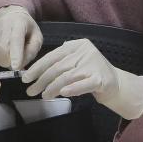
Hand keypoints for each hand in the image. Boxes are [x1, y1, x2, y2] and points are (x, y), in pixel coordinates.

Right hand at [0, 5, 42, 69]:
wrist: (9, 13)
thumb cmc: (26, 28)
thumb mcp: (36, 38)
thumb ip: (31, 51)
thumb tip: (21, 67)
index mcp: (19, 23)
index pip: (16, 40)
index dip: (16, 54)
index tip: (16, 67)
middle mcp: (3, 24)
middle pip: (4, 50)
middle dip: (9, 60)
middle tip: (14, 58)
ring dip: (0, 58)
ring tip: (6, 51)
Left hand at [22, 38, 142, 119]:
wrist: (116, 84)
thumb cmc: (91, 73)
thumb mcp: (76, 61)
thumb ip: (61, 61)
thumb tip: (35, 70)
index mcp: (78, 45)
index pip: (53, 55)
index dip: (37, 67)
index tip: (26, 77)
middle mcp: (86, 52)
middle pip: (58, 67)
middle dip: (41, 80)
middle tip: (31, 90)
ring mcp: (94, 65)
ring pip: (67, 76)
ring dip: (52, 87)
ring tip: (43, 96)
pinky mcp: (100, 79)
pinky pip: (82, 84)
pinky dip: (72, 89)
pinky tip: (62, 93)